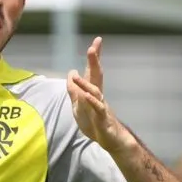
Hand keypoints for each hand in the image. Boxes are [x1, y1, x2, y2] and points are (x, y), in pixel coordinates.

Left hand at [68, 37, 126, 151]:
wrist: (110, 140)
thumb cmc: (95, 122)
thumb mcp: (78, 106)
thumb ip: (73, 90)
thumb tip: (71, 73)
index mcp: (92, 92)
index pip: (92, 71)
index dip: (94, 57)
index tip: (97, 41)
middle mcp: (98, 96)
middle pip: (97, 76)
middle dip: (95, 61)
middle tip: (94, 46)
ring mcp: (101, 106)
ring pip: (94, 92)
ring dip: (85, 83)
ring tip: (76, 75)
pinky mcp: (102, 118)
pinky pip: (97, 108)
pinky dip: (91, 101)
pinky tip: (86, 96)